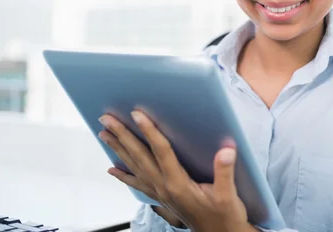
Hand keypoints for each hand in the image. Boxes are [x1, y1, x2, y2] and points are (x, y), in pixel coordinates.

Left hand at [98, 110, 255, 231]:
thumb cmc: (224, 217)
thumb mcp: (228, 195)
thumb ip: (225, 172)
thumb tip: (226, 150)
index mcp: (178, 183)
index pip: (161, 151)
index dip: (149, 131)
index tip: (137, 114)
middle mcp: (164, 187)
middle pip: (139, 156)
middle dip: (122, 136)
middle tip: (107, 120)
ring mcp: (160, 192)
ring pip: (134, 166)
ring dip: (118, 149)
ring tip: (104, 134)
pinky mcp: (161, 197)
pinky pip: (137, 183)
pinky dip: (123, 175)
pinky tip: (112, 169)